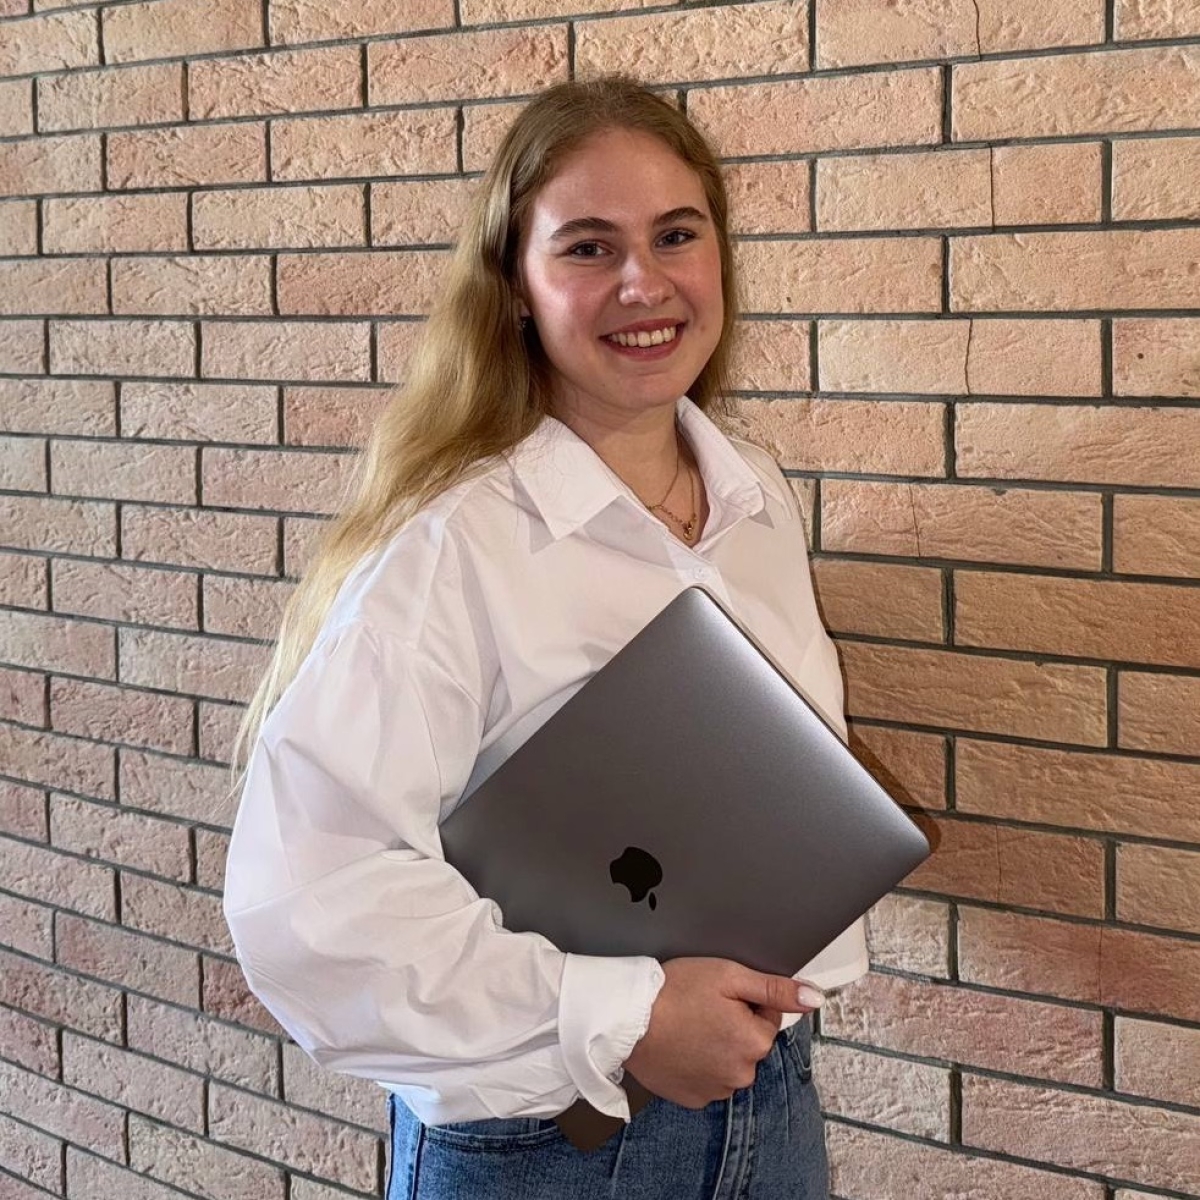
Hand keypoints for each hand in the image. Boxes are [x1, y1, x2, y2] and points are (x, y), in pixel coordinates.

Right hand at [622, 957, 822, 1108]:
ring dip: (717, 1044)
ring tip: (687, 1025)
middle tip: (702, 1007)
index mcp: (754, 1042)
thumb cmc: (673, 991)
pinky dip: (698, 1063)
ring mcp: (716, 1090)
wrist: (626, 1018)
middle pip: (750, 1040)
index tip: (720, 993)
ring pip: (729, 1060)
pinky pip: (708, 1078)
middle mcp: (741, 1073)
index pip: (768, 1015)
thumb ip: (776, 988)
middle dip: (733, 1023)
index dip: (745, 998)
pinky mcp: (693, 1098)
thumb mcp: (729, 975)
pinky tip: (680, 1045)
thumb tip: (814, 997)